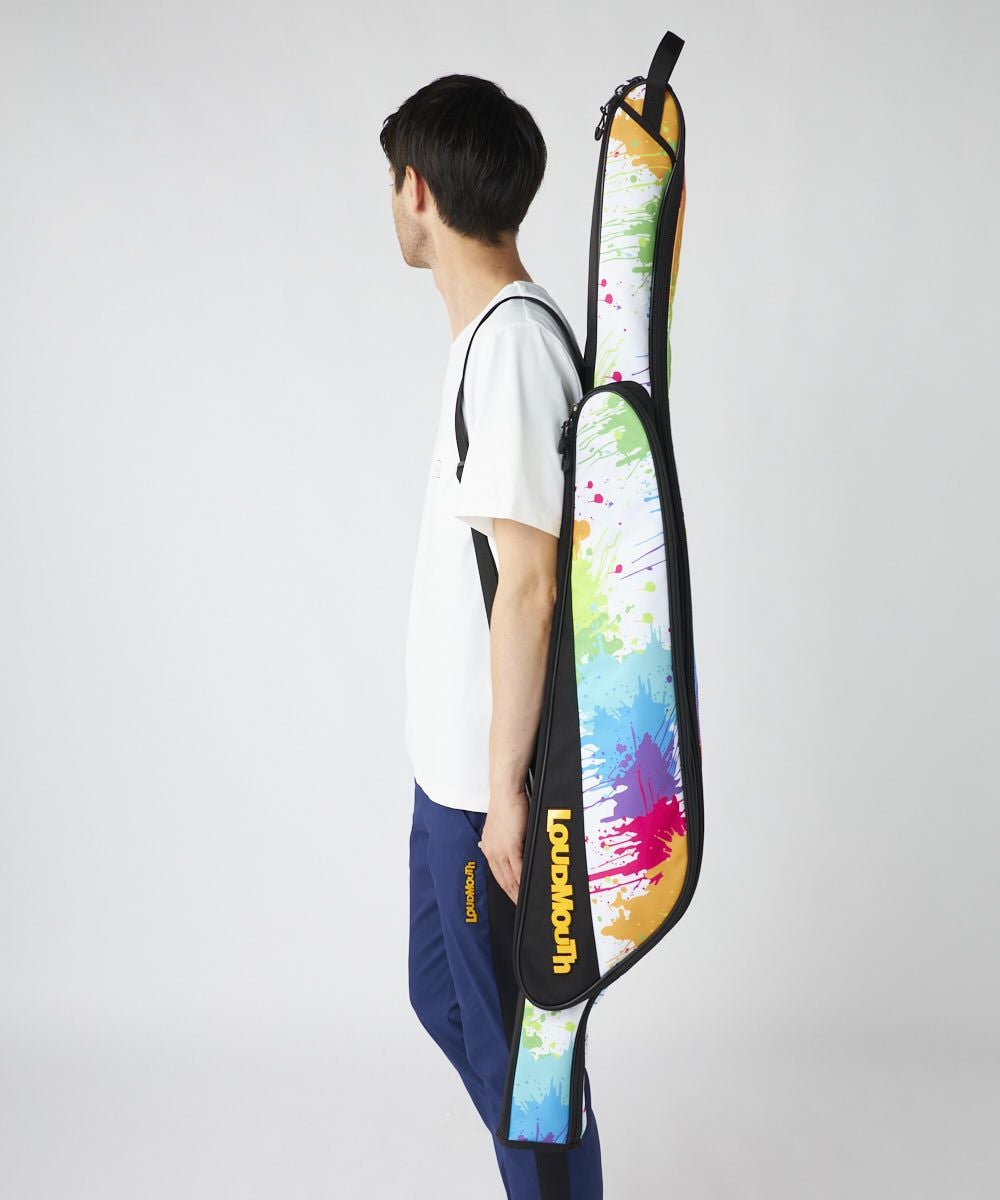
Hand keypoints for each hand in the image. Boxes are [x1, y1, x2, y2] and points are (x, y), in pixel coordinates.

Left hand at [480, 786, 527, 903]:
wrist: (506, 793)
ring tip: (527, 901)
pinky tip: (528, 888)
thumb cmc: (509, 806)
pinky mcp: (511, 847)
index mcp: (489, 848)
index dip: (506, 889)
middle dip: (513, 896)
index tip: (515, 898)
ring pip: (509, 878)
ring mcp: (500, 850)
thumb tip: (517, 853)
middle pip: (503, 881)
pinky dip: (523, 881)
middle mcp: (492, 852)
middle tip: (522, 906)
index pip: (498, 875)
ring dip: (518, 892)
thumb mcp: (504, 828)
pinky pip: (517, 869)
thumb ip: (508, 842)